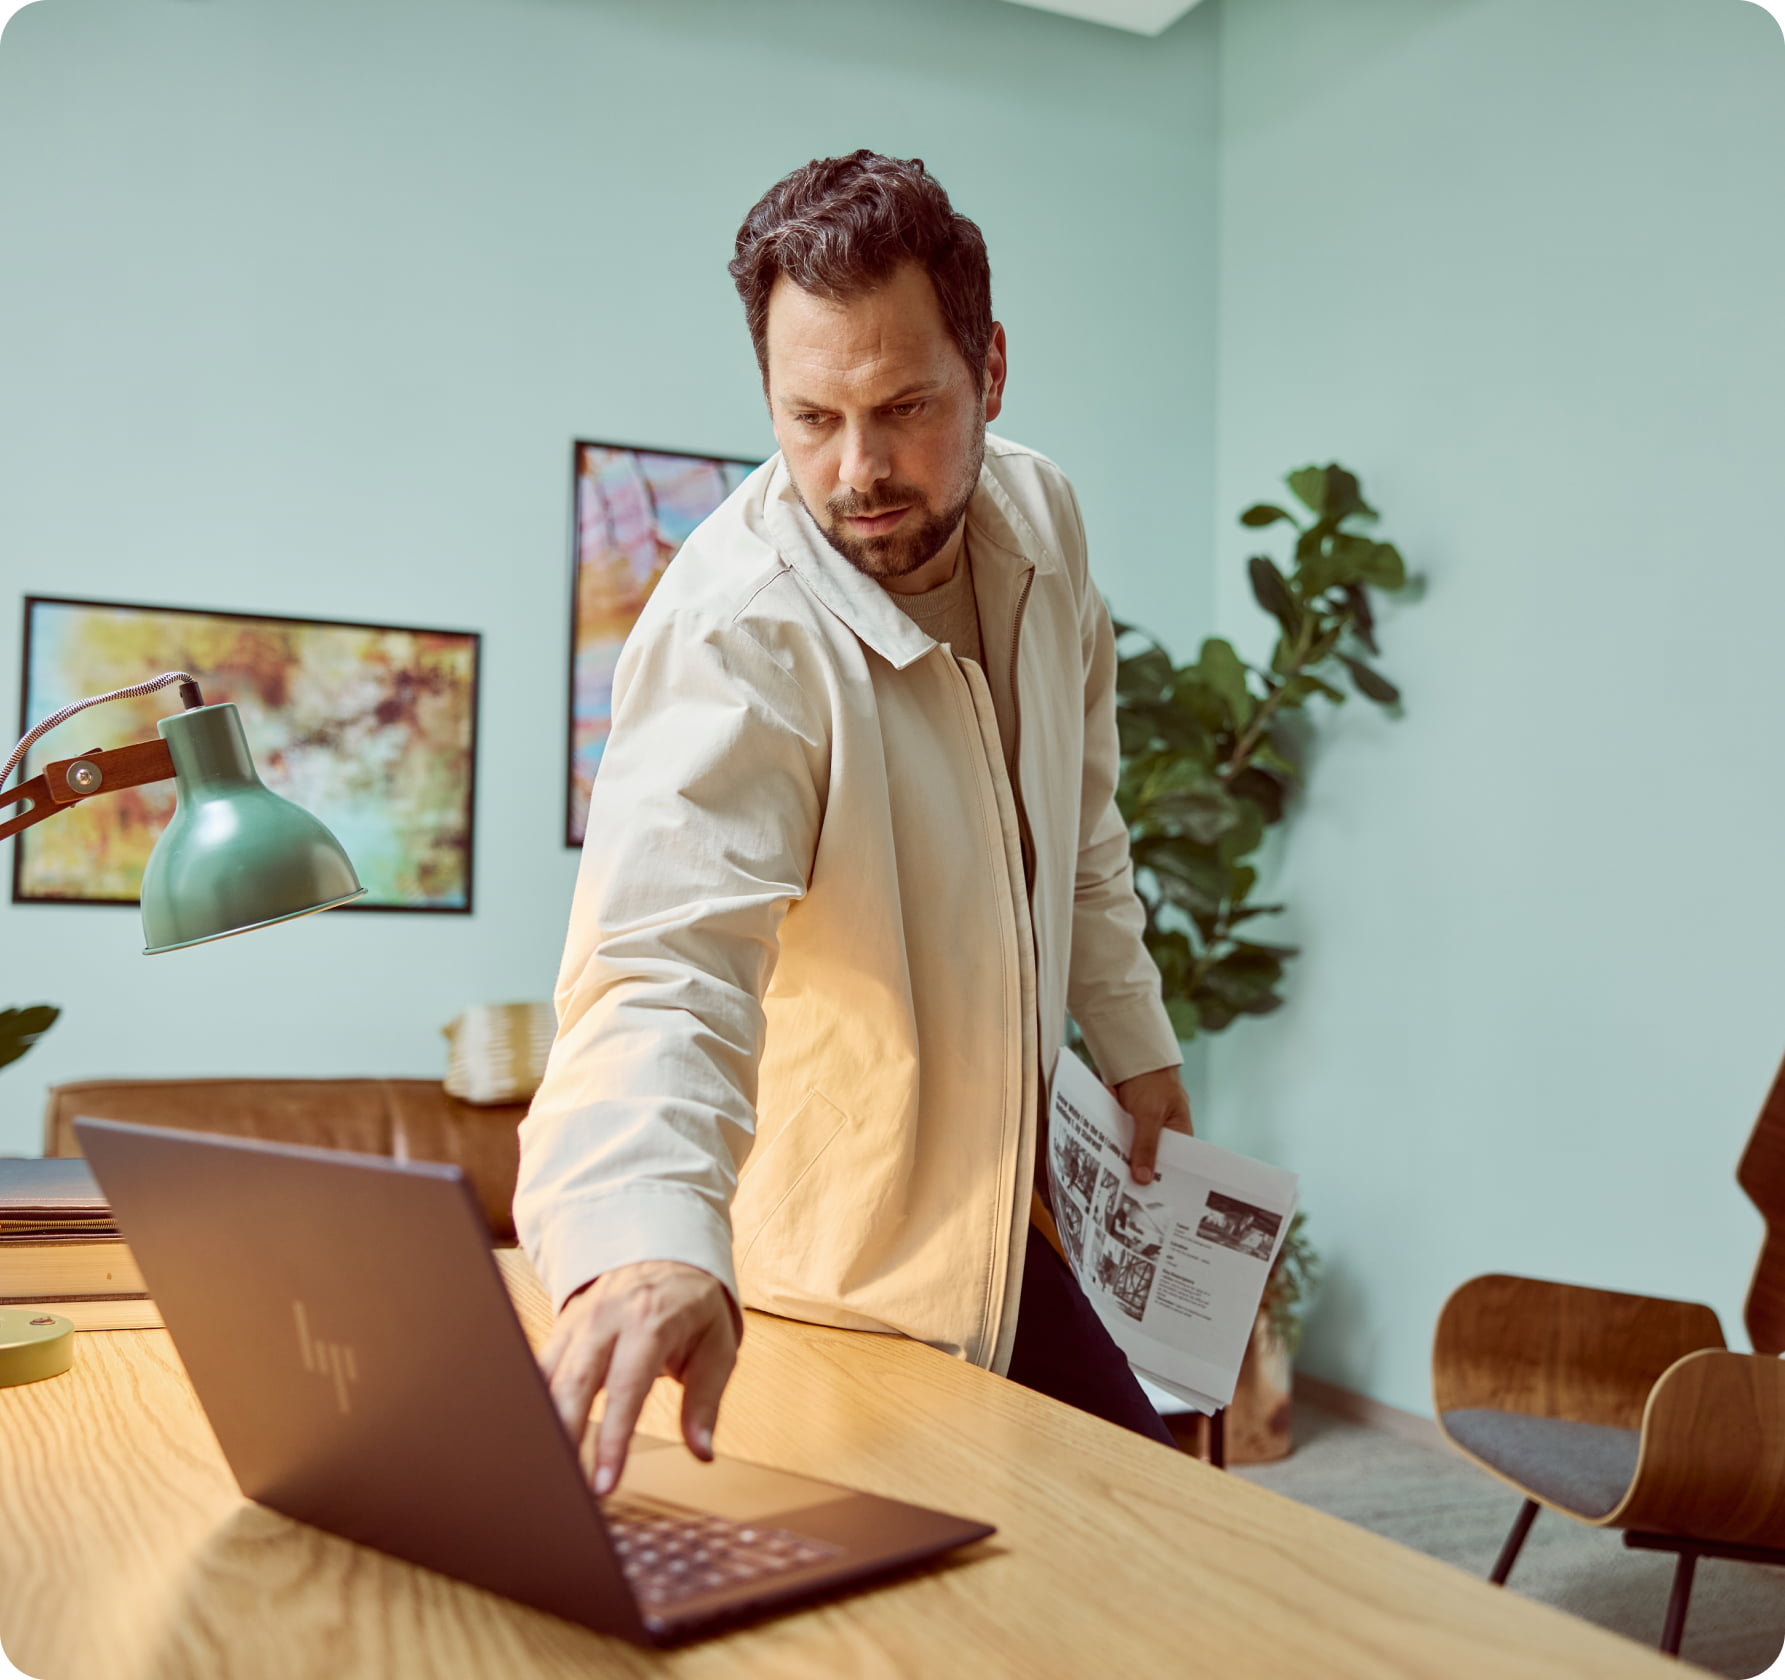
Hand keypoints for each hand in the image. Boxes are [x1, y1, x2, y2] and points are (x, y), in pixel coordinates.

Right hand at [538, 1259, 738, 1495]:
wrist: (666, 1251)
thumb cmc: (694, 1305)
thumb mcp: (718, 1346)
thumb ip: (706, 1402)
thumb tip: (703, 1453)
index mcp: (650, 1321)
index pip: (626, 1387)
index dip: (612, 1439)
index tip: (604, 1483)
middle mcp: (608, 1319)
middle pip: (575, 1383)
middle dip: (565, 1437)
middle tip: (563, 1486)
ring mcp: (579, 1320)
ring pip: (547, 1375)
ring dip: (541, 1424)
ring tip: (541, 1470)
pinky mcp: (561, 1327)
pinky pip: (538, 1366)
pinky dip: (529, 1402)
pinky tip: (528, 1437)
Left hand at [1114, 1065, 1192, 1185]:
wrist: (1133, 1056)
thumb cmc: (1153, 1081)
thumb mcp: (1149, 1114)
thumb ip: (1146, 1144)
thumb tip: (1143, 1179)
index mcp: (1179, 1136)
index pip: (1173, 1167)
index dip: (1160, 1182)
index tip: (1145, 1197)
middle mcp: (1162, 1136)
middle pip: (1148, 1161)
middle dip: (1133, 1168)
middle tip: (1119, 1185)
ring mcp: (1143, 1131)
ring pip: (1130, 1151)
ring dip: (1117, 1151)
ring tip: (1106, 1165)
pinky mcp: (1127, 1125)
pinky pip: (1117, 1137)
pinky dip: (1109, 1136)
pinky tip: (1099, 1141)